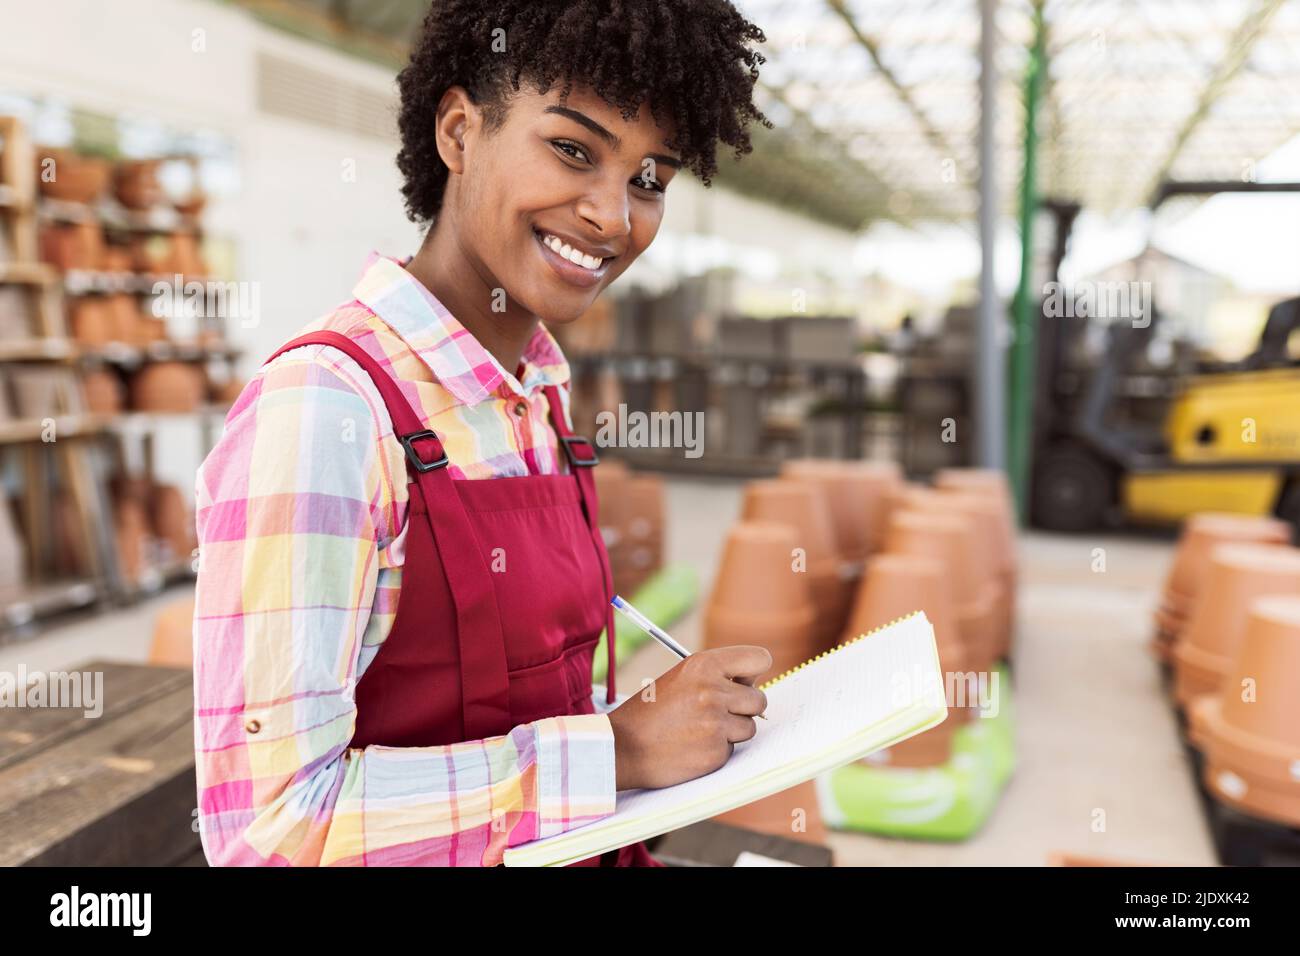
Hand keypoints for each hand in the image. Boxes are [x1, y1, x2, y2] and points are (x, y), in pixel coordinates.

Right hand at [606, 645, 771, 789]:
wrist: (622, 747)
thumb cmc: (650, 711)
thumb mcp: (681, 678)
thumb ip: (716, 675)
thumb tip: (752, 684)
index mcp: (704, 665)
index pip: (759, 658)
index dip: (752, 673)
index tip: (743, 683)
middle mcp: (713, 690)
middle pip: (759, 699)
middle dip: (743, 708)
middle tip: (718, 712)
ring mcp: (716, 723)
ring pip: (749, 727)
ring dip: (732, 731)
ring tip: (700, 730)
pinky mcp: (715, 752)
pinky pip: (733, 749)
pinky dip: (717, 750)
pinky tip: (693, 746)